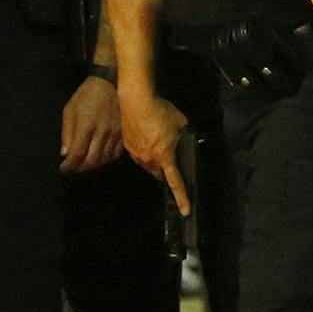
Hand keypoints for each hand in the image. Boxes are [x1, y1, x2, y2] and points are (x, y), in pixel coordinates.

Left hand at [61, 76, 124, 173]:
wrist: (110, 82)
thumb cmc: (87, 95)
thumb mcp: (70, 110)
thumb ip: (67, 133)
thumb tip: (65, 154)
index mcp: (86, 125)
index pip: (77, 154)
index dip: (69, 165)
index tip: (64, 168)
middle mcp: (102, 131)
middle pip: (92, 160)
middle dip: (80, 168)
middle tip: (73, 168)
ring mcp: (115, 133)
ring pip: (104, 159)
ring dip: (93, 165)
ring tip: (84, 164)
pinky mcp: (124, 133)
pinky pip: (116, 154)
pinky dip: (106, 160)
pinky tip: (99, 157)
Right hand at [120, 93, 190, 215]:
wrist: (136, 100)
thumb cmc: (160, 110)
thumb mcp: (180, 122)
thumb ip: (184, 134)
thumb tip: (184, 137)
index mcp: (165, 156)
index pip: (176, 182)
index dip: (182, 198)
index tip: (185, 211)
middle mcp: (149, 159)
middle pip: (159, 173)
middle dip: (164, 168)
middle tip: (168, 155)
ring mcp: (136, 154)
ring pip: (147, 164)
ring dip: (153, 158)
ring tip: (155, 139)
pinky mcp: (127, 146)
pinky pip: (138, 154)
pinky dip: (143, 149)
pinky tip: (145, 135)